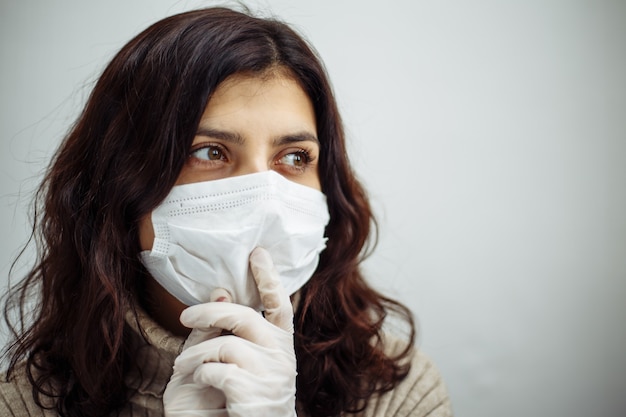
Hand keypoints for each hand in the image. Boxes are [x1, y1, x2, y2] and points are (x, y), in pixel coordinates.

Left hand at [167, 247, 297, 416]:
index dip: (269, 277)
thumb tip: (223, 292)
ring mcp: (271, 373)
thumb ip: (227, 331)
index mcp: (279, 345)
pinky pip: (215, 369)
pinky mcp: (252, 391)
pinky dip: (200, 375)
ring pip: (224, 345)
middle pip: (244, 317)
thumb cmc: (238, 400)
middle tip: (185, 316)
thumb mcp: (233, 363)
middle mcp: (281, 355)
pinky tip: (201, 384)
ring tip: (184, 367)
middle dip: (209, 312)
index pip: (279, 304)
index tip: (257, 253)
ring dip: (195, 356)